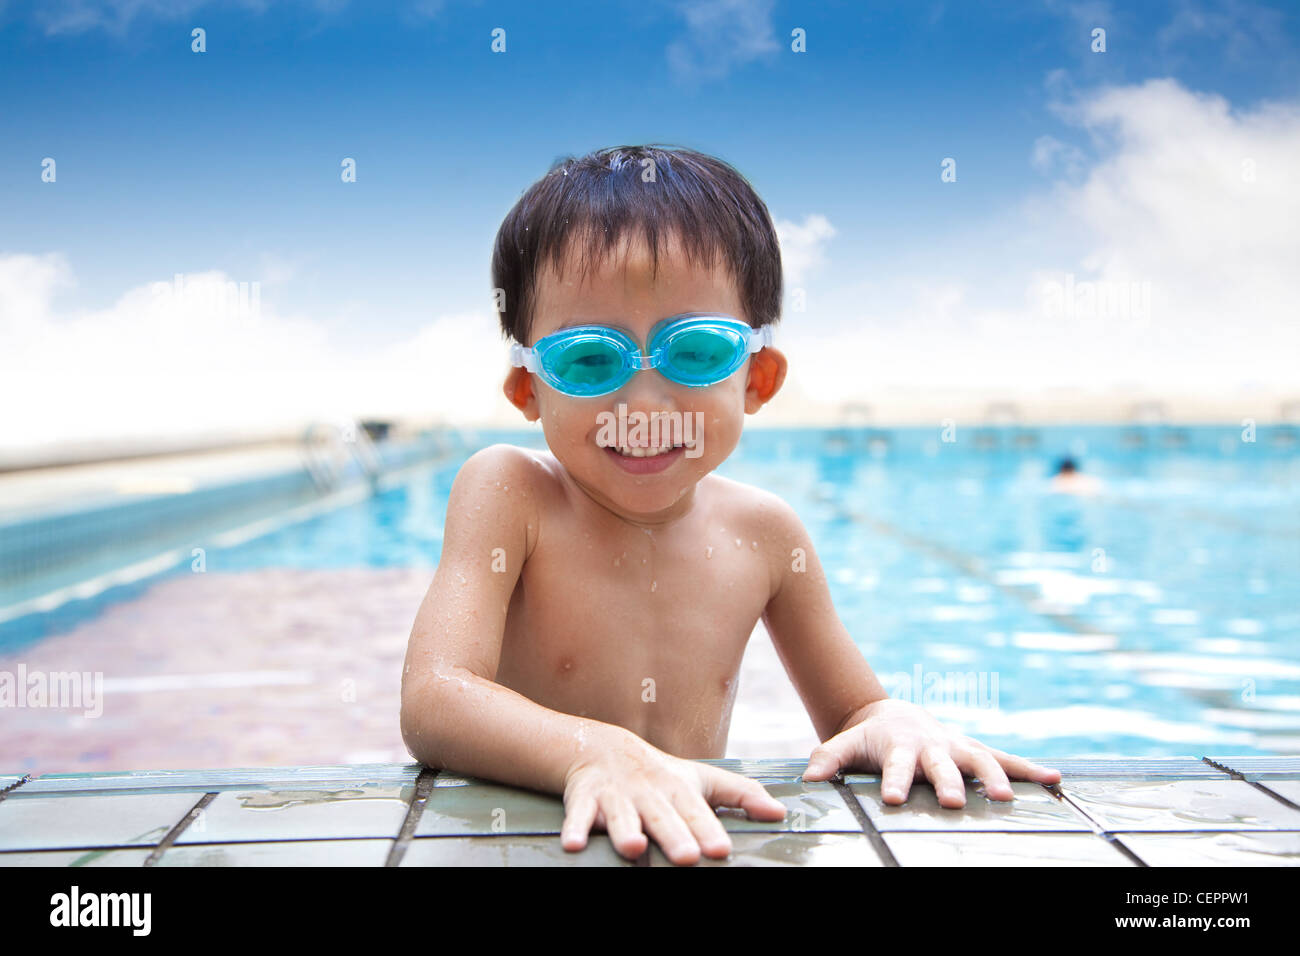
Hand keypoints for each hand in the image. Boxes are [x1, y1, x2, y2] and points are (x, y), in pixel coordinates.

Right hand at [561, 730, 787, 864]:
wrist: (603, 750)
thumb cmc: (661, 775)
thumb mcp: (702, 780)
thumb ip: (741, 795)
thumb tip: (780, 813)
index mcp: (678, 790)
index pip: (696, 812)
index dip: (708, 829)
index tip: (721, 849)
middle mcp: (648, 793)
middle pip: (662, 817)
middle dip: (673, 836)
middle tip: (688, 857)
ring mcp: (616, 796)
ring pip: (621, 815)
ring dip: (625, 830)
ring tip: (634, 848)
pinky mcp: (585, 800)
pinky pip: (577, 815)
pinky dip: (575, 828)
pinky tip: (574, 845)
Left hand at [800, 698, 1061, 807]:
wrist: (892, 716)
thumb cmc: (867, 740)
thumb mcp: (843, 746)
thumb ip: (827, 759)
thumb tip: (809, 778)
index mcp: (899, 747)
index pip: (897, 766)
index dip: (897, 781)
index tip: (896, 799)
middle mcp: (932, 746)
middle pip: (941, 764)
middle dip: (949, 781)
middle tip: (953, 801)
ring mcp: (956, 747)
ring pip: (980, 759)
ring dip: (995, 776)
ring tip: (1009, 798)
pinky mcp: (975, 750)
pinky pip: (1007, 759)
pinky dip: (1031, 769)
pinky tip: (1057, 781)